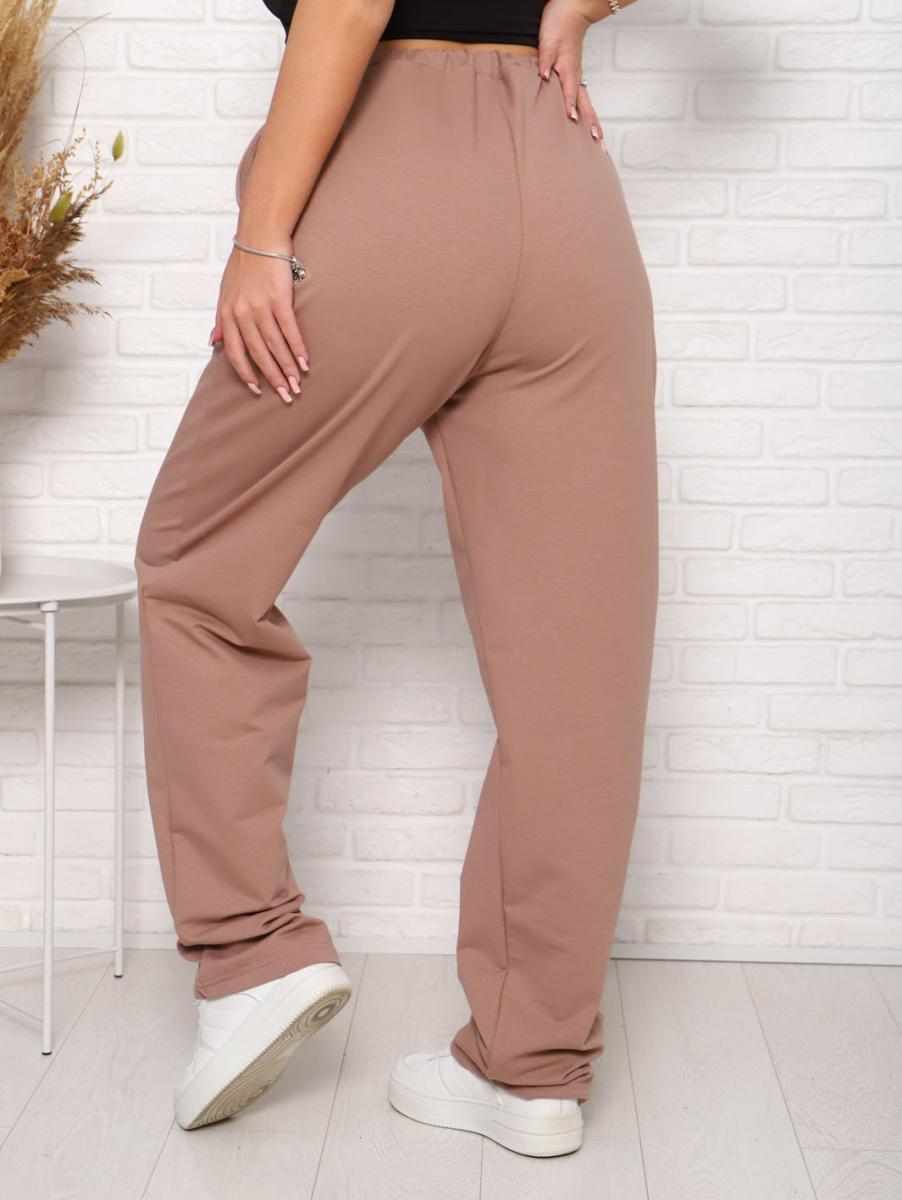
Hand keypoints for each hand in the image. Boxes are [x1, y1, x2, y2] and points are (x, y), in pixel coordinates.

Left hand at [209, 234, 310, 404]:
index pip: (235, 352)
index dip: (246, 374)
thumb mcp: (225, 292)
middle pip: (257, 353)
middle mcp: (242, 312)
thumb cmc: (243, 263)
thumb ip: (221, 319)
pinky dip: (297, 348)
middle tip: (285, 395)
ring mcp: (260, 305)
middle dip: (272, 377)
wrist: (259, 235)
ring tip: (297, 383)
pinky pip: (289, 329)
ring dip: (287, 367)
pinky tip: (304, 362)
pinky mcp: (279, 297)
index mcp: (228, 313)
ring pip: (274, 345)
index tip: (256, 390)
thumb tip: (214, 342)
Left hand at [536, 0, 606, 149]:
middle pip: (586, 105)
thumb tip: (543, 76)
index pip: (570, 90)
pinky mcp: (577, 78)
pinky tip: (589, 126)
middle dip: (592, 125)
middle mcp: (576, 77)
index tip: (572, 119)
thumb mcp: (547, 40)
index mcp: (568, 69)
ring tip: (600, 143)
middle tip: (599, 145)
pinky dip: (588, 115)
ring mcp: (579, 78)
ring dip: (594, 124)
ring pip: (588, 105)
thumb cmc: (558, 24)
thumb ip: (545, 60)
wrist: (572, 11)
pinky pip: (584, 100)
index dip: (570, 104)